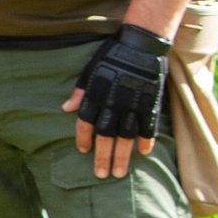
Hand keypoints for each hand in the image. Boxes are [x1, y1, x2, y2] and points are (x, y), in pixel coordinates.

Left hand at [64, 23, 169, 179]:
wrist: (142, 43)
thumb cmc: (112, 56)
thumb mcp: (90, 69)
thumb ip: (80, 91)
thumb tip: (66, 109)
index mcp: (97, 93)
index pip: (86, 121)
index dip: (83, 138)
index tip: (83, 151)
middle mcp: (114, 101)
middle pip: (106, 134)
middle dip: (102, 156)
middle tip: (101, 174)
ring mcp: (134, 102)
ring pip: (127, 135)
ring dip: (122, 155)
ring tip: (119, 172)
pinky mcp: (152, 102)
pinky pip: (149, 125)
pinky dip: (147, 140)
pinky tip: (143, 153)